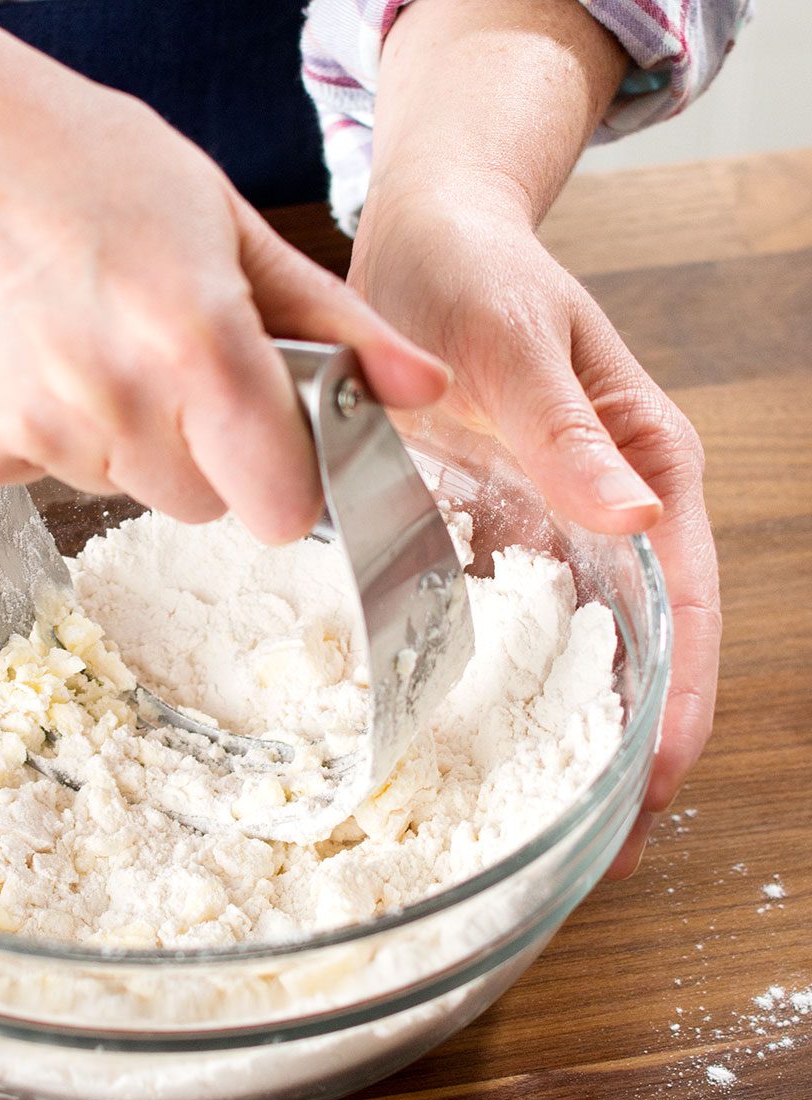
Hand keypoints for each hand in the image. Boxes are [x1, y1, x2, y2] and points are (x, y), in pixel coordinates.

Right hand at [0, 27, 449, 544]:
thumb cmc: (77, 159)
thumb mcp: (224, 222)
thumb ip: (332, 323)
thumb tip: (422, 390)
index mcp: (198, 342)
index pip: (281, 507)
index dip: (281, 481)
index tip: (266, 445)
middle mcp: (114, 400)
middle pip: (197, 505)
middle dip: (196, 452)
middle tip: (156, 356)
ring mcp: (30, 431)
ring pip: (117, 488)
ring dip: (116, 438)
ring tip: (79, 337)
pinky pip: (38, 475)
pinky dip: (38, 433)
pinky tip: (18, 353)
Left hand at [349, 194, 720, 874]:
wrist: (422, 244)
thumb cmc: (480, 273)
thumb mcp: (522, 340)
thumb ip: (571, 430)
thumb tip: (640, 519)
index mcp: (647, 468)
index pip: (683, 608)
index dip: (673, 704)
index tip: (647, 791)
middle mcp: (604, 510)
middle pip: (632, 649)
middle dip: (617, 748)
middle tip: (588, 850)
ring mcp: (544, 525)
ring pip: (564, 648)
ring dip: (550, 728)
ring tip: (516, 815)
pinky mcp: (484, 526)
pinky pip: (493, 617)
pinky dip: (486, 677)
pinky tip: (454, 729)